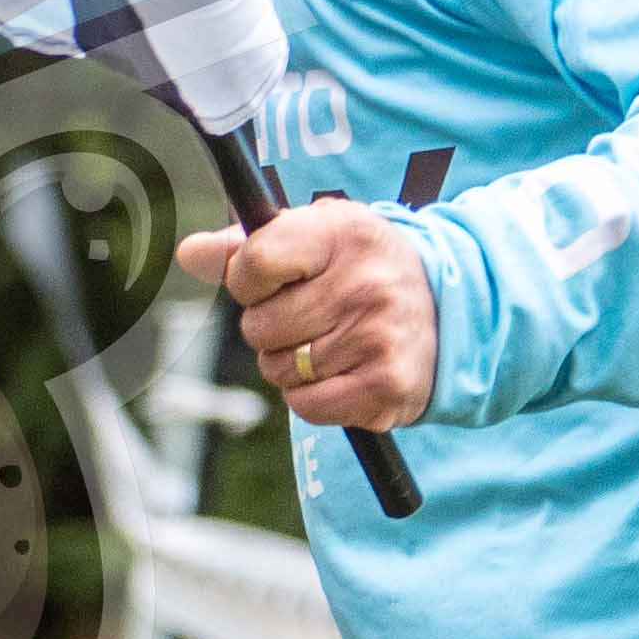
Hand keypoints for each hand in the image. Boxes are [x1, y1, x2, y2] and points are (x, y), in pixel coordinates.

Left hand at [179, 196, 437, 431]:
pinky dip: (312, 398)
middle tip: (313, 316)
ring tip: (333, 342)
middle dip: (272, 328)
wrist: (448, 311)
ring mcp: (378, 336)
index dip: (247, 281)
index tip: (272, 281)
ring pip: (278, 370)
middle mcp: (365, 283)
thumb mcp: (312, 238)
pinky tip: (343, 373)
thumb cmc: (359, 270)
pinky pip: (305, 406)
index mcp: (342, 232)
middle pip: (258, 327)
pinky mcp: (387, 386)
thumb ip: (245, 247)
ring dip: (292, 365)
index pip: (252, 263)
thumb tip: (189, 253)